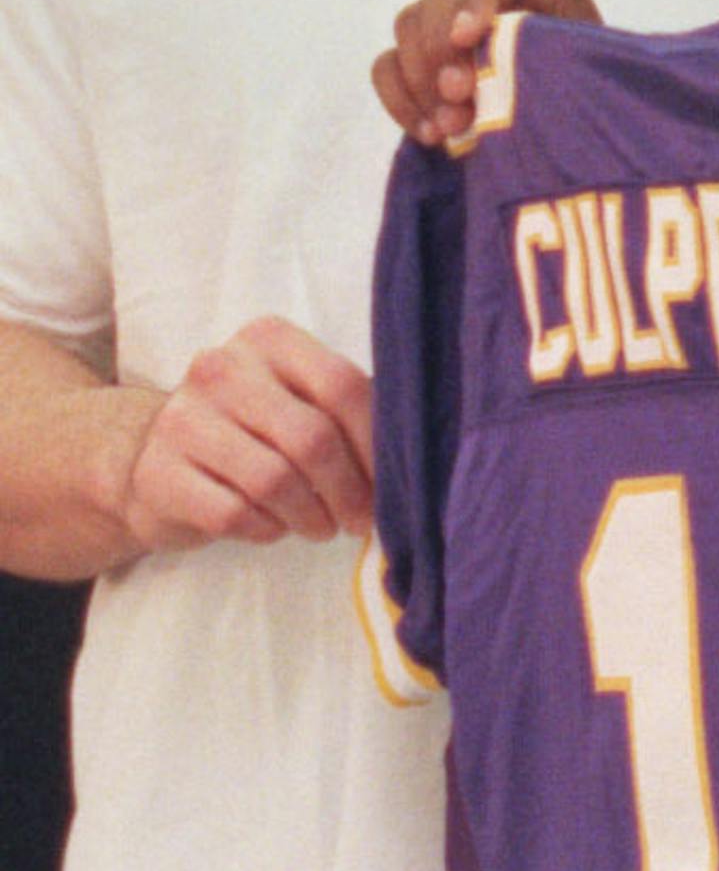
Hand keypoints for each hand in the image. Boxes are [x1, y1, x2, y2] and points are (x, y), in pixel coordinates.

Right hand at [120, 316, 373, 551]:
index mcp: (267, 340)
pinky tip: (272, 526)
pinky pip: (234, 514)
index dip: (375, 444)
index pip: (342, 385)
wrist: (157, 463)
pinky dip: (266, 530)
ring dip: (311, 517)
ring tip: (320, 527)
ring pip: (274, 481)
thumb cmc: (250, 432)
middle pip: (312, 438)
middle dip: (349, 491)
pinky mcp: (159, 473)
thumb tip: (408, 459)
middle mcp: (221, 368)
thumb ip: (344, 412)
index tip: (391, 484)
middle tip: (360, 521)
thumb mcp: (295, 401)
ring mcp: (183, 418)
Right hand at [373, 0, 601, 144]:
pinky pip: (386, 68)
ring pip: (408, 24)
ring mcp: (447, 27)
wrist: (573, 139)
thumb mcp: (582, 77)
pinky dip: (400, 100)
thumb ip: (544, 60)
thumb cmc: (588, 101)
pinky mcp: (420, 66)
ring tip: (454, 126)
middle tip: (458, 93)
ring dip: (423, 78)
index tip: (465, 37)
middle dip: (442, 42)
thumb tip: (492, 67)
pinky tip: (431, 134)